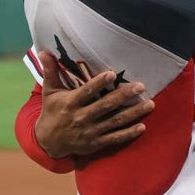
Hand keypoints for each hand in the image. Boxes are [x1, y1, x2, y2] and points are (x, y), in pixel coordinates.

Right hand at [35, 52, 154, 158]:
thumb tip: (43, 51)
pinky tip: (142, 126)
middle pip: (105, 105)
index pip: (87, 92)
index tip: (113, 74)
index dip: (99, 83)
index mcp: (71, 103)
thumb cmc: (52, 112)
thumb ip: (51, 71)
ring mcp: (90, 132)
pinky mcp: (96, 143)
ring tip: (150, 104)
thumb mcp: (49, 92)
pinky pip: (115, 138)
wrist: (48, 143)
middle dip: (124, 95)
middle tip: (141, 86)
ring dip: (134, 113)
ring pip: (115, 121)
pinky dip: (129, 133)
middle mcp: (81, 118)